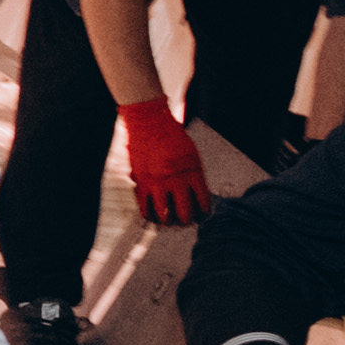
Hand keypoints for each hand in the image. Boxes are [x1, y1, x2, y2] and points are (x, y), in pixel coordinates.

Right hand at [117, 98, 210, 228]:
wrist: (149, 122)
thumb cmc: (171, 136)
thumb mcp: (191, 155)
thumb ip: (194, 176)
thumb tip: (197, 197)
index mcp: (191, 171)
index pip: (202, 202)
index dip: (204, 213)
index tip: (203, 215)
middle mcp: (173, 179)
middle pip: (184, 213)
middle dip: (187, 221)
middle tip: (186, 221)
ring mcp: (155, 182)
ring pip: (163, 215)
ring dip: (168, 222)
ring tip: (169, 221)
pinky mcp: (140, 182)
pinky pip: (144, 208)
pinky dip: (150, 215)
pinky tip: (154, 215)